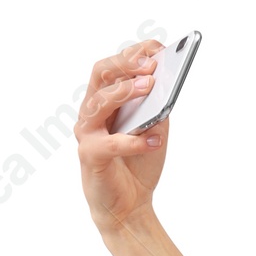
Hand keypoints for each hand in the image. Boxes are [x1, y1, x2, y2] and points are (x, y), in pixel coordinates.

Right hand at [75, 41, 169, 233]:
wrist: (129, 208)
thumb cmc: (138, 165)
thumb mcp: (155, 131)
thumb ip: (156, 108)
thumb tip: (167, 84)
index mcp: (106, 100)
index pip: (114, 66)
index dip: (134, 53)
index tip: (157, 47)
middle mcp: (92, 111)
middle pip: (101, 74)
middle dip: (125, 64)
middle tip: (150, 63)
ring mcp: (88, 132)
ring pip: (100, 102)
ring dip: (125, 92)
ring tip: (150, 88)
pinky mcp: (90, 156)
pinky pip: (111, 143)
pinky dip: (134, 142)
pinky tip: (155, 140)